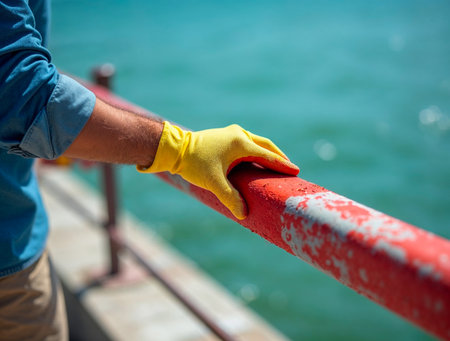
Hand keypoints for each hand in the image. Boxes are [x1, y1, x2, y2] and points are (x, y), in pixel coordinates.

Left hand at [137, 121, 298, 218]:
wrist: (176, 149)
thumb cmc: (195, 164)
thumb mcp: (213, 182)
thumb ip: (230, 197)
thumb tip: (243, 213)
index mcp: (240, 143)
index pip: (267, 156)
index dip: (282, 165)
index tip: (296, 171)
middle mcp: (239, 134)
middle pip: (266, 146)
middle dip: (278, 157)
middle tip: (290, 169)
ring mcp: (233, 133)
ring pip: (257, 142)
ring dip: (268, 153)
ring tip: (276, 165)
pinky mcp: (227, 135)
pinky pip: (249, 142)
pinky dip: (257, 151)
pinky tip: (258, 160)